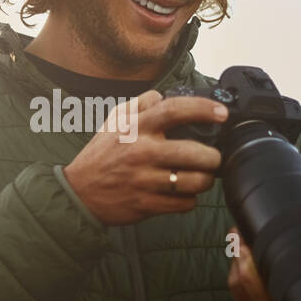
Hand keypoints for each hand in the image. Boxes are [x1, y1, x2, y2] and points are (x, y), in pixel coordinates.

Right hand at [61, 90, 225, 225]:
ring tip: (201, 176)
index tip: (222, 114)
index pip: (174, 110)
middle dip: (213, 157)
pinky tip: (182, 193)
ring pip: (194, 181)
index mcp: (135, 128)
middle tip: (214, 157)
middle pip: (194, 152)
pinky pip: (184, 204)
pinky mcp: (147, 204)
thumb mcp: (113, 121)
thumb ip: (140, 105)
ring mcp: (144, 180)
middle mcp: (141, 152)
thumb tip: (164, 96)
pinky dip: (189, 199)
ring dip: (205, 180)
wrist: (79, 193)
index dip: (204, 109)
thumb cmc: (100, 155)